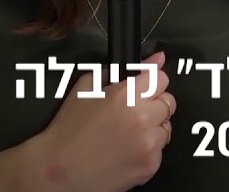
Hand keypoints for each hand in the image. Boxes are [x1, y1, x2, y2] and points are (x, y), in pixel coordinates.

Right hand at [30, 51, 176, 191]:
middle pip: (168, 103)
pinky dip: (147, 150)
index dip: (150, 82)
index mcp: (126, 95)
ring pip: (166, 128)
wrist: (60, 170)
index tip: (143, 88)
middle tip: (131, 113)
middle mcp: (142, 119)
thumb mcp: (87, 87)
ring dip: (152, 128)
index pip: (161, 78)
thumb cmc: (69, 130)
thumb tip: (156, 59)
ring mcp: (148, 144)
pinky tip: (126, 150)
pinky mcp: (150, 166)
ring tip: (126, 134)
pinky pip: (159, 151)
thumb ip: (125, 69)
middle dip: (152, 105)